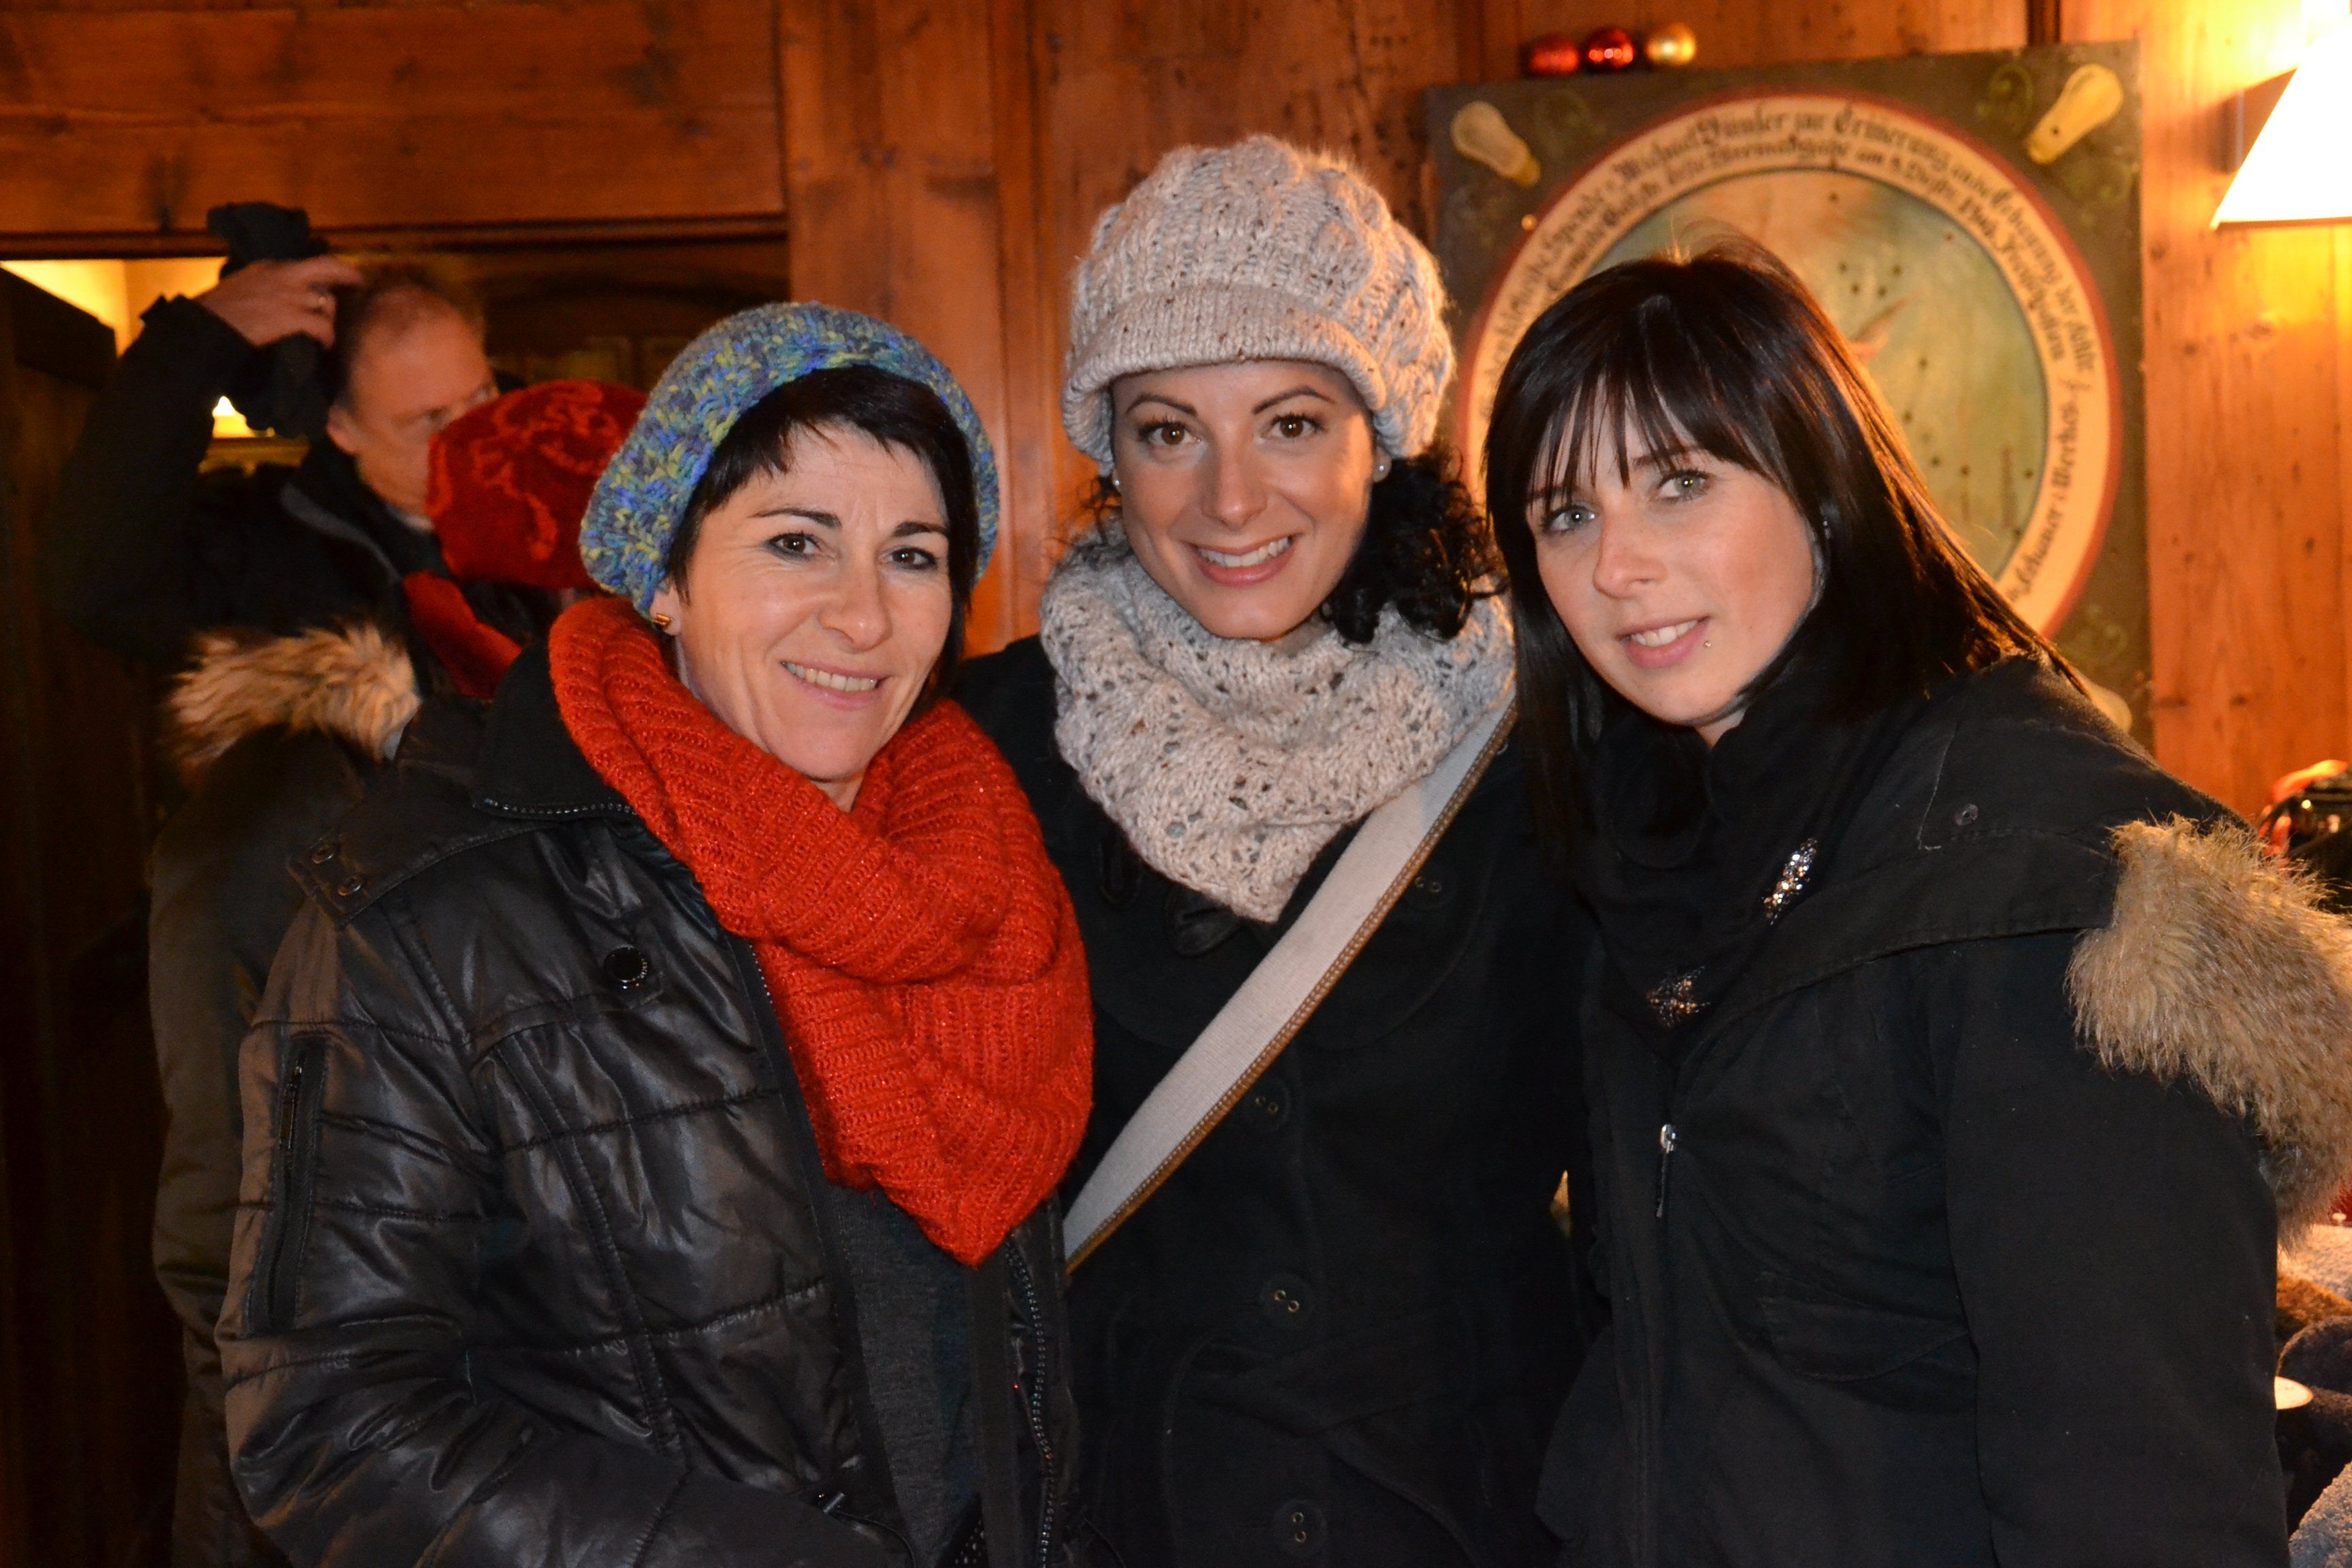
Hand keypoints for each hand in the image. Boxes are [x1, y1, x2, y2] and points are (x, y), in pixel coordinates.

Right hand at [192, 255, 367, 348]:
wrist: (206, 326)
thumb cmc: (217, 311)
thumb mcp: (241, 285)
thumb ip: (264, 284)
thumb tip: (276, 295)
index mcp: (269, 266)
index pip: (307, 263)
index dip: (328, 272)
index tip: (339, 277)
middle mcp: (283, 274)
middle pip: (329, 267)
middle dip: (349, 275)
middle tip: (361, 285)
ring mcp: (289, 294)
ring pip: (328, 301)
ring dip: (331, 317)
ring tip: (329, 331)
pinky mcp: (291, 316)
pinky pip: (323, 325)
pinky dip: (328, 337)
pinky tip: (326, 345)